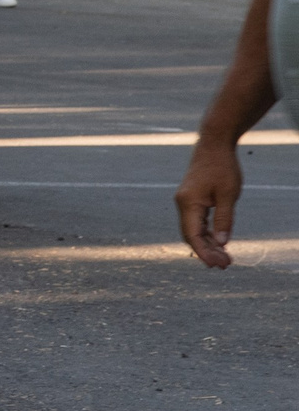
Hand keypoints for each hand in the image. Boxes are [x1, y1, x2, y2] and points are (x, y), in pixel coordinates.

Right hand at [177, 137, 244, 267]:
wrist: (214, 144)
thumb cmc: (222, 167)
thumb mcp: (228, 195)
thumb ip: (223, 220)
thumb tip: (222, 243)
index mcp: (188, 203)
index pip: (193, 235)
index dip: (204, 253)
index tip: (216, 265)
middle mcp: (183, 204)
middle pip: (191, 235)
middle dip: (207, 252)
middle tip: (225, 265)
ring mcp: (186, 201)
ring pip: (194, 230)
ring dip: (207, 244)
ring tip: (225, 258)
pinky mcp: (192, 199)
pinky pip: (197, 222)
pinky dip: (207, 234)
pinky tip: (219, 242)